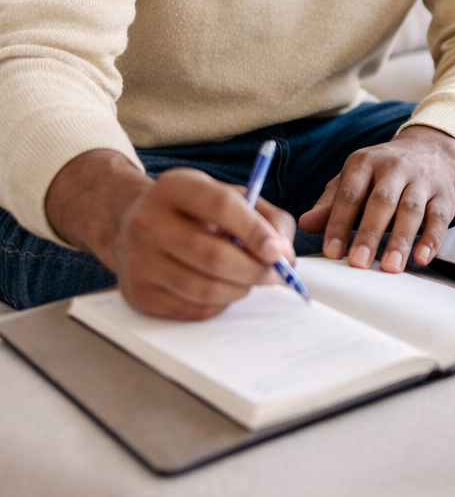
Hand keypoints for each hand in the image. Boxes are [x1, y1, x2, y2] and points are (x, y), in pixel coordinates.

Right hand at [46, 149, 295, 319]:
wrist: (128, 223)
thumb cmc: (191, 210)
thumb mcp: (226, 195)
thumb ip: (265, 216)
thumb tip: (285, 252)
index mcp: (175, 187)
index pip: (221, 207)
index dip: (255, 231)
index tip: (278, 251)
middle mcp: (149, 221)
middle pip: (213, 256)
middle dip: (255, 270)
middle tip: (277, 274)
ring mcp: (138, 260)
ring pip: (205, 289)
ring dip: (240, 290)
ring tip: (250, 279)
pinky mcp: (138, 293)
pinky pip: (192, 309)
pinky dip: (219, 304)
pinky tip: (223, 288)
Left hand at [297, 125, 454, 272]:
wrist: (429, 150)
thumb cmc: (383, 173)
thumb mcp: (354, 179)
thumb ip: (331, 203)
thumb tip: (305, 223)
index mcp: (366, 162)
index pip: (350, 194)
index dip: (340, 223)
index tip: (332, 252)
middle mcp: (395, 167)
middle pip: (382, 201)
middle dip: (370, 233)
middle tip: (359, 263)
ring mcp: (422, 180)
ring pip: (412, 209)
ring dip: (401, 239)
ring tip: (390, 267)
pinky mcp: (444, 194)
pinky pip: (439, 217)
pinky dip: (432, 238)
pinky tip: (421, 257)